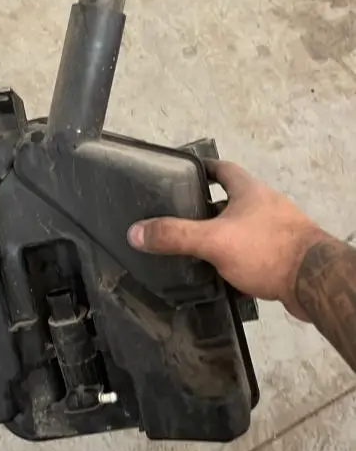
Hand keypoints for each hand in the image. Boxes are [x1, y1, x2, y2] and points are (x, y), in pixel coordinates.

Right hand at [127, 160, 326, 319]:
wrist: (313, 281)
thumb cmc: (267, 249)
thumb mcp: (213, 240)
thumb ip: (175, 235)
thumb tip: (136, 232)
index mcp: (249, 191)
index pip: (222, 169)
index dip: (202, 168)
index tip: (184, 173)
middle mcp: (264, 205)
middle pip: (230, 201)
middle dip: (206, 210)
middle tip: (180, 219)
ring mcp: (276, 231)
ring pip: (241, 229)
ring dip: (221, 238)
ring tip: (195, 251)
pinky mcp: (282, 256)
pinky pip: (253, 254)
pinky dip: (236, 262)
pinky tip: (222, 277)